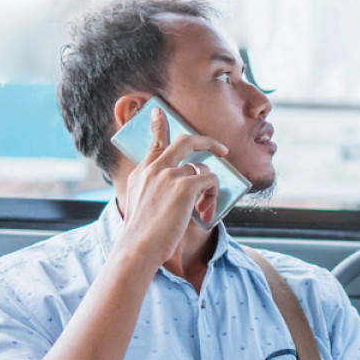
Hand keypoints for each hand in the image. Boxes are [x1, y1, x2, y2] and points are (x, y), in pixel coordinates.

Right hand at [117, 107, 224, 264]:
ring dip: (209, 189)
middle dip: (207, 142)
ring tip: (204, 209)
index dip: (159, 125)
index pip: (155, 142)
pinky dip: (212, 195)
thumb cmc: (142, 235)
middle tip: (221, 149)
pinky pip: (209, 181)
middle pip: (185, 141)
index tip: (160, 111)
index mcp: (142, 172)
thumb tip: (187, 180)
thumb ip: (155, 188)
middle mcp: (154, 168)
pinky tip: (206, 211)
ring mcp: (169, 175)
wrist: (138, 248)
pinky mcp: (184, 186)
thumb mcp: (139, 205)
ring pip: (202, 170)